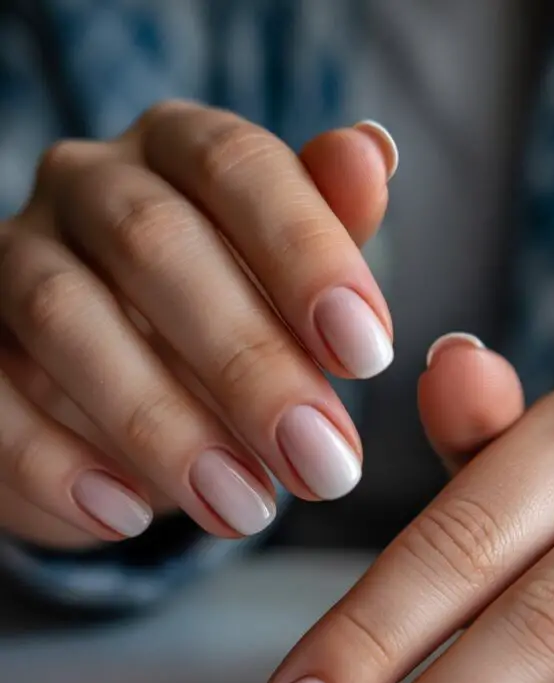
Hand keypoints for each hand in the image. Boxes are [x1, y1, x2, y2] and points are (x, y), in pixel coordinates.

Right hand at [0, 106, 395, 546]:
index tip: (370, 357)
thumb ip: (328, 227)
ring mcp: (13, 258)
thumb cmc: (220, 324)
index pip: (236, 164)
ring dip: (159, 424)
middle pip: (151, 243)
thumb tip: (372, 154)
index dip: (304, 255)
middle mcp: (87, 185)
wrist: (116, 392)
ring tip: (243, 509)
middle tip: (323, 464)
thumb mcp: (284, 283)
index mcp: (177, 149)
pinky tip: (127, 518)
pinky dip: (55, 463)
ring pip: (64, 315)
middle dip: (246, 363)